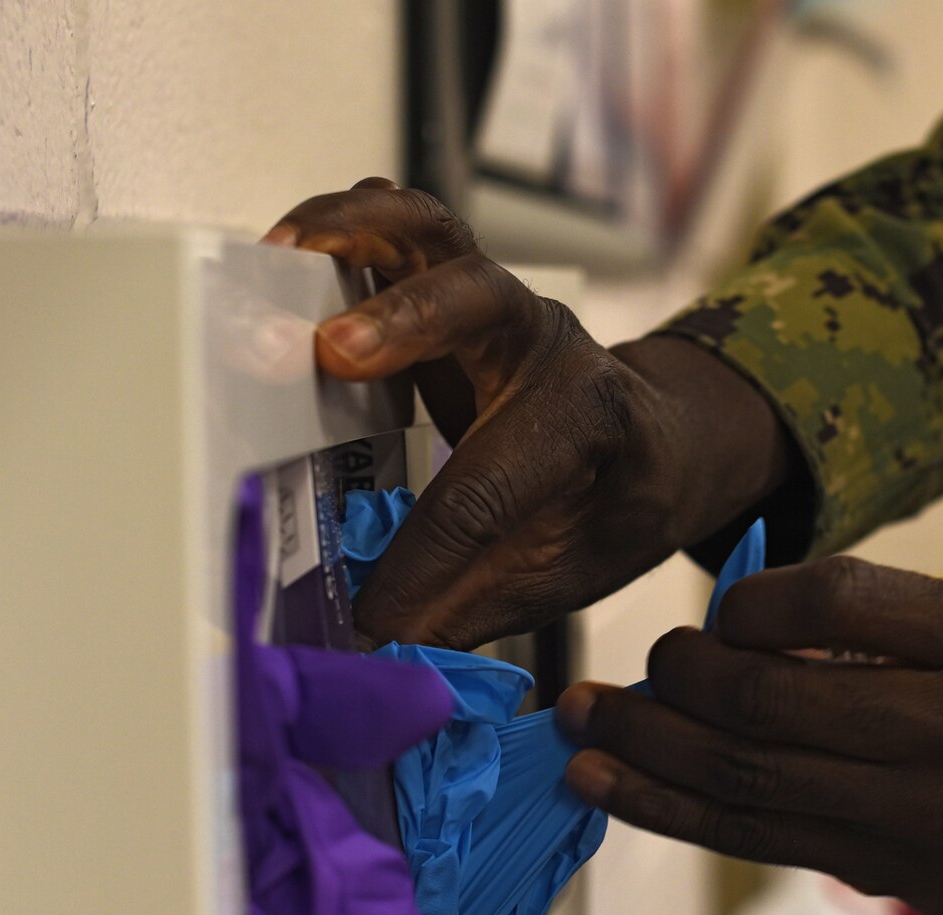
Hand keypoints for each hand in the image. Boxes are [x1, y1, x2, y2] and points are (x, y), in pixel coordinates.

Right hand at [264, 179, 792, 648]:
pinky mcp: (455, 282)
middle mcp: (550, 345)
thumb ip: (472, 612)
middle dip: (404, 322)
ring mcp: (501, 301)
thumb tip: (378, 662)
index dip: (422, 560)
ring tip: (279, 254)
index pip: (489, 488)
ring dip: (354, 235)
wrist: (663, 445)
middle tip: (329, 353)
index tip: (370, 620)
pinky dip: (345, 224)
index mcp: (593, 425)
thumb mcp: (566, 573)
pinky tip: (290, 247)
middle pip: (480, 300)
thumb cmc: (615, 507)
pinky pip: (403, 228)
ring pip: (434, 233)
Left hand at [556, 557, 942, 914]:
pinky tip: (613, 791)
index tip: (717, 612)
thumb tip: (748, 616)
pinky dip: (673, 814)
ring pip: (740, 787)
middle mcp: (929, 748)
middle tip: (624, 669)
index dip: (744, 610)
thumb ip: (881, 611)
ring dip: (642, 756)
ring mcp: (896, 823)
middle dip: (670, 686)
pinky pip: (755, 840)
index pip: (823, 618)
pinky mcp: (874, 872)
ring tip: (575, 729)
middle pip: (760, 714)